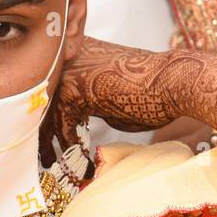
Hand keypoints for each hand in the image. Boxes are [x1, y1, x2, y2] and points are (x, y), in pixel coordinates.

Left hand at [42, 37, 170, 164]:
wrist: (174, 81)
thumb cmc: (150, 91)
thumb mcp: (108, 98)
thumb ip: (85, 107)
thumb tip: (68, 131)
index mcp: (75, 52)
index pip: (48, 87)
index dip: (46, 117)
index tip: (46, 140)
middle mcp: (67, 57)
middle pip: (42, 100)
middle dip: (43, 131)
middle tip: (45, 156)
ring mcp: (68, 70)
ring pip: (47, 113)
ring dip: (51, 144)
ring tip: (55, 164)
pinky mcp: (74, 89)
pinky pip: (63, 125)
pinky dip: (70, 146)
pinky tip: (81, 161)